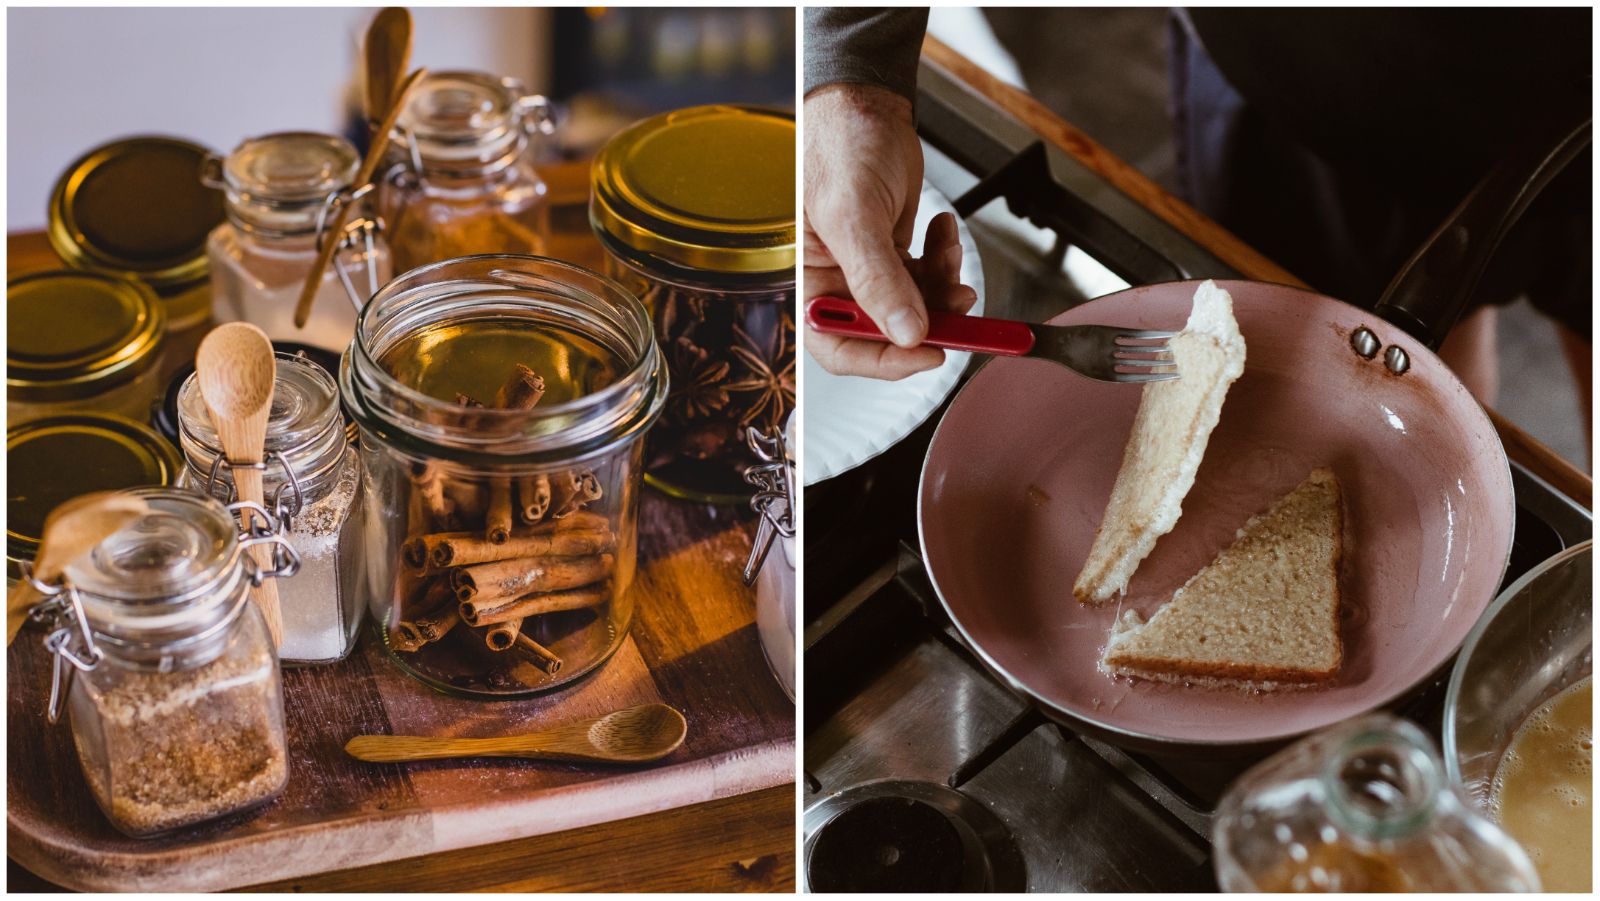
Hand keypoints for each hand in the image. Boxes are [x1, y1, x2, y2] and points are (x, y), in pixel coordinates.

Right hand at [804, 84, 977, 379]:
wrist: (864, 102)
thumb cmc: (839, 144)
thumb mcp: (854, 214)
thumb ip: (878, 279)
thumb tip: (906, 332)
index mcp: (809, 281)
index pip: (840, 347)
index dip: (884, 361)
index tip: (930, 353)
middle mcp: (836, 282)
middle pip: (885, 332)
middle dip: (927, 321)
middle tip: (961, 307)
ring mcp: (868, 269)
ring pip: (914, 307)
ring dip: (942, 290)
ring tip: (951, 257)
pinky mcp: (893, 252)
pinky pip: (925, 276)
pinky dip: (943, 259)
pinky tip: (943, 231)